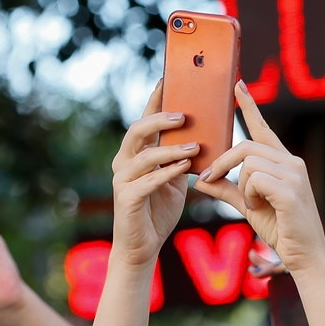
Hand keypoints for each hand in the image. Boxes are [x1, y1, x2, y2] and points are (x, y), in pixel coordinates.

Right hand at [111, 79, 196, 266]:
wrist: (143, 246)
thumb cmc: (159, 211)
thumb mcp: (175, 180)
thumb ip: (182, 158)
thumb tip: (203, 138)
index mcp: (135, 154)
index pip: (144, 121)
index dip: (154, 100)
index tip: (167, 79)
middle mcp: (123, 162)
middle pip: (138, 131)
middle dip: (160, 120)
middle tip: (184, 115)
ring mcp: (121, 180)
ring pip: (145, 155)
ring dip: (171, 148)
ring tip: (194, 147)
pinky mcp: (126, 198)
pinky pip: (148, 180)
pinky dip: (167, 172)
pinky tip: (184, 167)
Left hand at [194, 81, 324, 273]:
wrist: (305, 256)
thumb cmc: (281, 230)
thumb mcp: (248, 207)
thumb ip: (226, 191)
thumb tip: (200, 181)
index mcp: (284, 162)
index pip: (263, 128)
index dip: (249, 106)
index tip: (238, 86)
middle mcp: (292, 162)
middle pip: (246, 146)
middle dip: (222, 163)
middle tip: (208, 179)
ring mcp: (294, 174)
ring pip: (248, 163)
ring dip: (241, 186)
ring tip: (253, 205)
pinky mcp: (290, 189)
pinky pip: (255, 179)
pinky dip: (250, 195)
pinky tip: (259, 208)